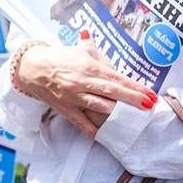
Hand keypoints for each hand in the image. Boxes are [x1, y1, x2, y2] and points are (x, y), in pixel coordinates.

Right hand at [15, 35, 155, 138]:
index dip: (135, 86)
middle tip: (149, 105)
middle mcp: (82, 82)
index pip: (117, 77)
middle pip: (112, 91)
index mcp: (88, 66)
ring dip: (118, 113)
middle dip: (133, 99)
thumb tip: (103, 47)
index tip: (150, 93)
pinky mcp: (66, 108)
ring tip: (134, 118)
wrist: (32, 68)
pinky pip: (81, 122)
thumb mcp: (79, 50)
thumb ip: (95, 49)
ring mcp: (74, 97)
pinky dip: (93, 130)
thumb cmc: (59, 58)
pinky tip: (106, 135)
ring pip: (99, 106)